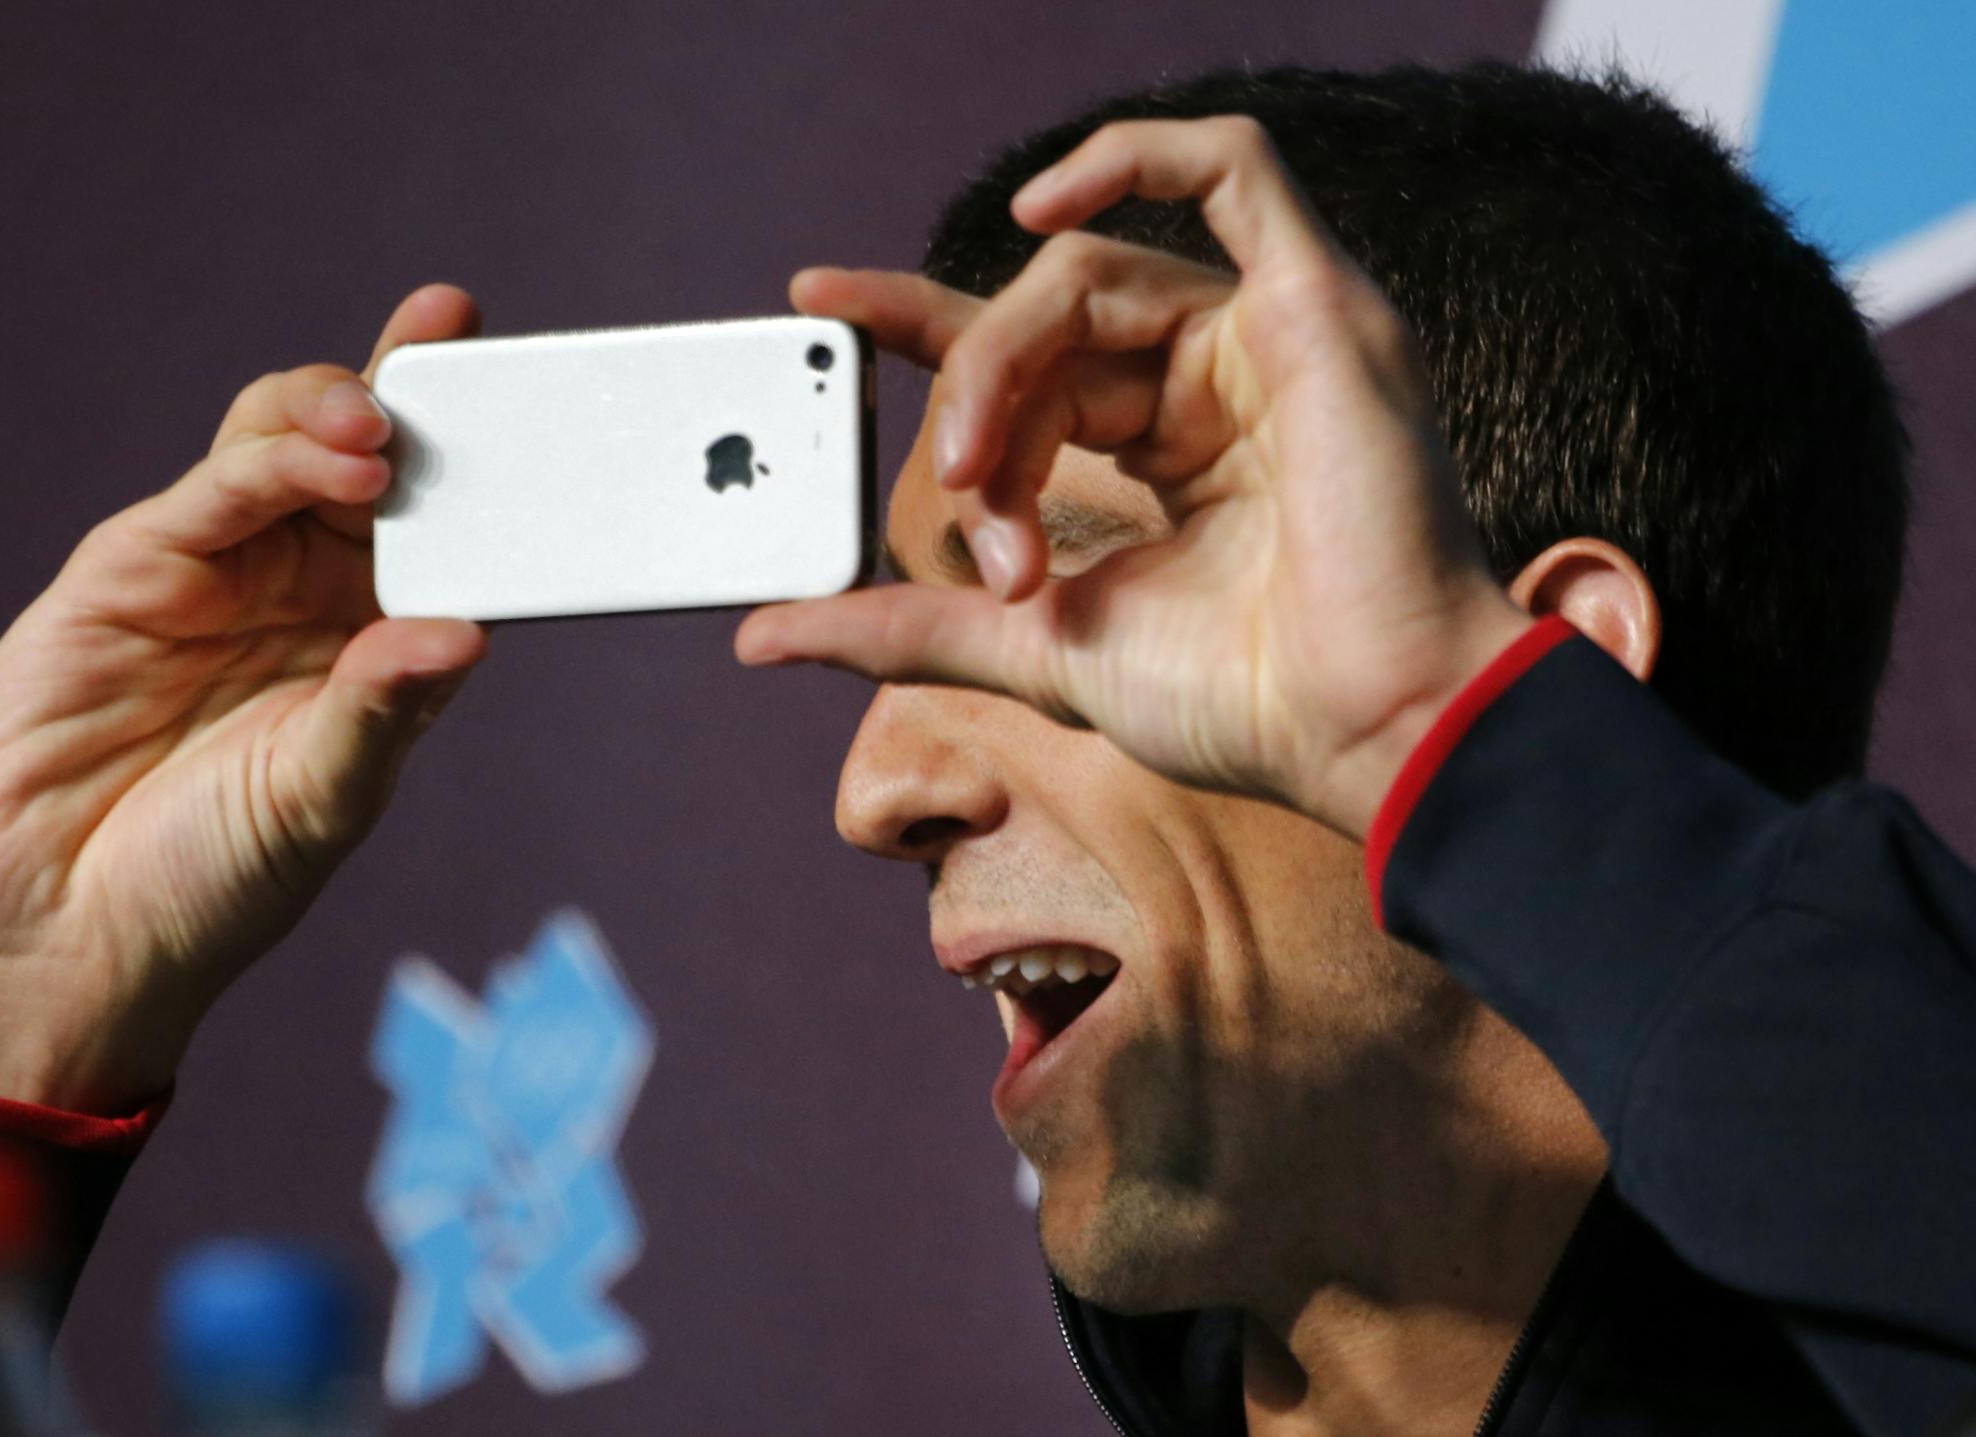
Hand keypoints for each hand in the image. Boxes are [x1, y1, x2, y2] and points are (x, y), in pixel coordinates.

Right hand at [0, 286, 488, 1112]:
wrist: (62, 939)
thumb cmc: (213, 881)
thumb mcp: (324, 799)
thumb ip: (384, 709)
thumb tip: (468, 634)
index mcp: (371, 639)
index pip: (441, 528)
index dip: (481, 461)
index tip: (536, 398)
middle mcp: (300, 591)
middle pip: (365, 458)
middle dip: (413, 391)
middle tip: (456, 344)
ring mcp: (216, 572)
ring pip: (282, 445)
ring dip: (338, 416)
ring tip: (384, 433)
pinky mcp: (128, 573)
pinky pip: (205, 497)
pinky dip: (265, 465)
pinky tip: (326, 463)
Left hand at [735, 117, 1532, 835]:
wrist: (1363, 732)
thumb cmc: (1236, 702)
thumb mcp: (1031, 647)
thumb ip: (906, 623)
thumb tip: (762, 636)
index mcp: (1166, 451)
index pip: (1027, 357)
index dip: (919, 323)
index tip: (817, 304)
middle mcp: (1215, 384)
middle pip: (1043, 333)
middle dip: (972, 406)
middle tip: (960, 497)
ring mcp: (1268, 339)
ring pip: (1089, 280)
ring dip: (1006, 362)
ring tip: (986, 467)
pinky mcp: (1317, 304)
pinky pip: (1233, 167)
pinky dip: (1132, 159)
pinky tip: (1037, 220)